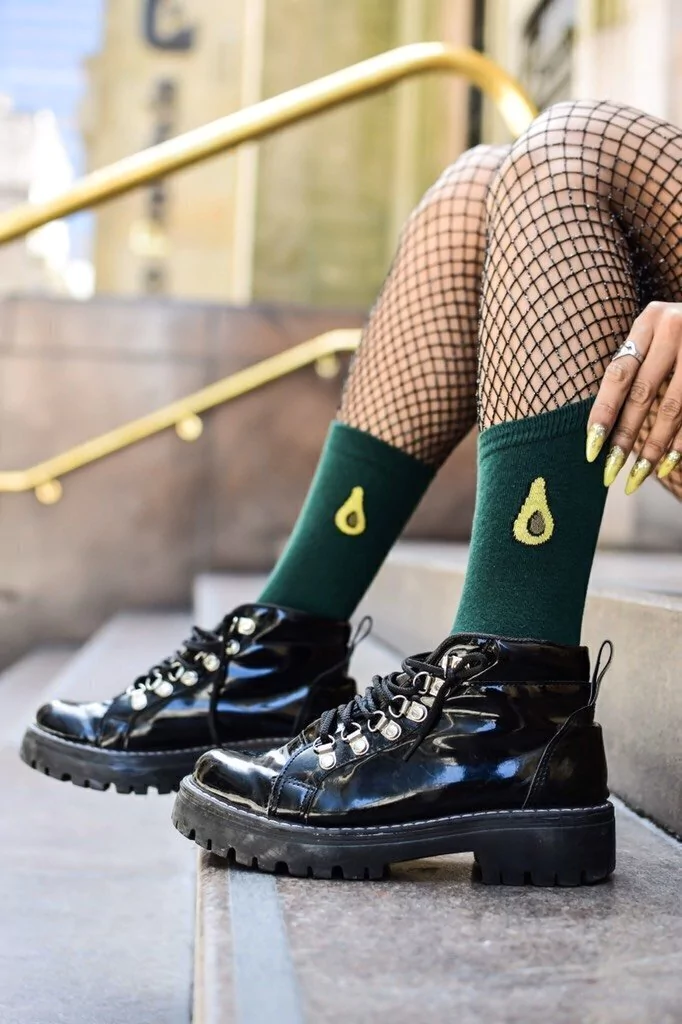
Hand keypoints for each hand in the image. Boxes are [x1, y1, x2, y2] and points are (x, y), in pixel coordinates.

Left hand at [586, 301, 681, 492]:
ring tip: (636, 477)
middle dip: (624, 438)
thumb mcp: (655, 334)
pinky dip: (681, 443)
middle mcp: (675, 330)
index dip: (603, 413)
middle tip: (608, 472)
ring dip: (653, 448)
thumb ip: (634, 365)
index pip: (618, 375)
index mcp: (649, 321)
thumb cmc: (679, 332)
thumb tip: (602, 423)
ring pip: (672, 409)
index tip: (590, 449)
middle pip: (642, 395)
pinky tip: (668, 465)